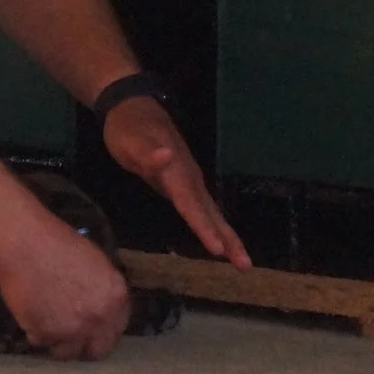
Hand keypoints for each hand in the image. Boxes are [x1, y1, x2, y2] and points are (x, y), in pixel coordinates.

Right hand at [0, 216, 130, 359]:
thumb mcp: (95, 263)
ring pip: (67, 352)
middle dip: (85, 344)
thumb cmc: (57, 242)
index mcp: (116, 298)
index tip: (91, 329)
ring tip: (46, 324)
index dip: (102, 330)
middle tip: (70, 334)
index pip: (117, 329)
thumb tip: (101, 307)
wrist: (24, 243)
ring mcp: (72, 330)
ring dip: (58, 342)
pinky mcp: (45, 334)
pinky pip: (41, 342)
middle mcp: (98, 319)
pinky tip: (31, 313)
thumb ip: (103, 291)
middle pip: (97, 350)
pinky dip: (36, 332)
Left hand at [102, 99, 251, 269]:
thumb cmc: (128, 129)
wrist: (133, 108)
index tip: (217, 250)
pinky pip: (203, 208)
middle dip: (227, 238)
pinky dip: (214, 225)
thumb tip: (166, 156)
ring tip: (241, 260)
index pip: (190, 204)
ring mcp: (190, 179)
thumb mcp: (130, 140)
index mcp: (175, 171)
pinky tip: (220, 240)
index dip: (203, 227)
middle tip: (245, 265)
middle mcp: (189, 177)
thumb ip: (147, 152)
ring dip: (226, 235)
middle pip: (210, 211)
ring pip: (211, 211)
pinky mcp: (186, 183)